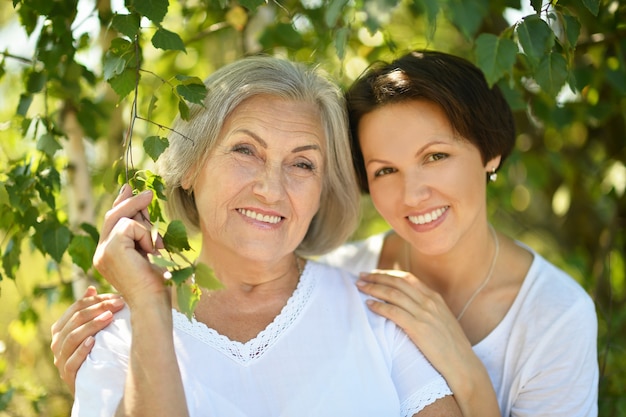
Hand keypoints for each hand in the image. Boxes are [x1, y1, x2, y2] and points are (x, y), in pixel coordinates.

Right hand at [50, 286, 124, 393]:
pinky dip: (81, 350)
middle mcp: (57, 343)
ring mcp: (61, 360)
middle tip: (118, 304)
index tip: (117, 297)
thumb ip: (88, 310)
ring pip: (72, 338)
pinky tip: (93, 341)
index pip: (76, 308)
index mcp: (60, 328)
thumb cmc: (94, 350)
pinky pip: (72, 362)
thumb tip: (92, 288)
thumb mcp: (90, 329)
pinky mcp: (68, 376)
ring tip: (109, 318)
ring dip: (91, 326)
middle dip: (98, 310)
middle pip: (75, 321)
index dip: (96, 300)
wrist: (92, 382)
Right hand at [93, 184, 167, 309]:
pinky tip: (151, 251)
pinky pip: (130, 226)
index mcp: (107, 254)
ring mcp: (103, 251)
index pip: (111, 223)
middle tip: (148, 193)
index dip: (121, 204)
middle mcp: (100, 252)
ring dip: (146, 228)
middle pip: (113, 216)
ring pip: (123, 219)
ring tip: (157, 247)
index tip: (129, 189)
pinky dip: (145, 235)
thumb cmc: (156, 283)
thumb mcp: (148, 251)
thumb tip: (142, 206)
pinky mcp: (111, 248)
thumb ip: (142, 232)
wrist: (152, 302)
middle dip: (131, 202)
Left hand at [356, 270, 472, 378]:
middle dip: (376, 277)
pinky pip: (393, 312)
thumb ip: (427, 307)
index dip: (388, 274)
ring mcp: (424, 314)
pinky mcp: (418, 328)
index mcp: (434, 297)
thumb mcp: (441, 318)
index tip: (374, 274)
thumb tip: (408, 302)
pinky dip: (379, 306)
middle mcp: (429, 302)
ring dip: (373, 288)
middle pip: (397, 282)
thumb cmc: (450, 345)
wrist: (462, 363)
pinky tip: (369, 304)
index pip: (407, 278)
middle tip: (360, 276)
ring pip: (393, 294)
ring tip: (360, 287)